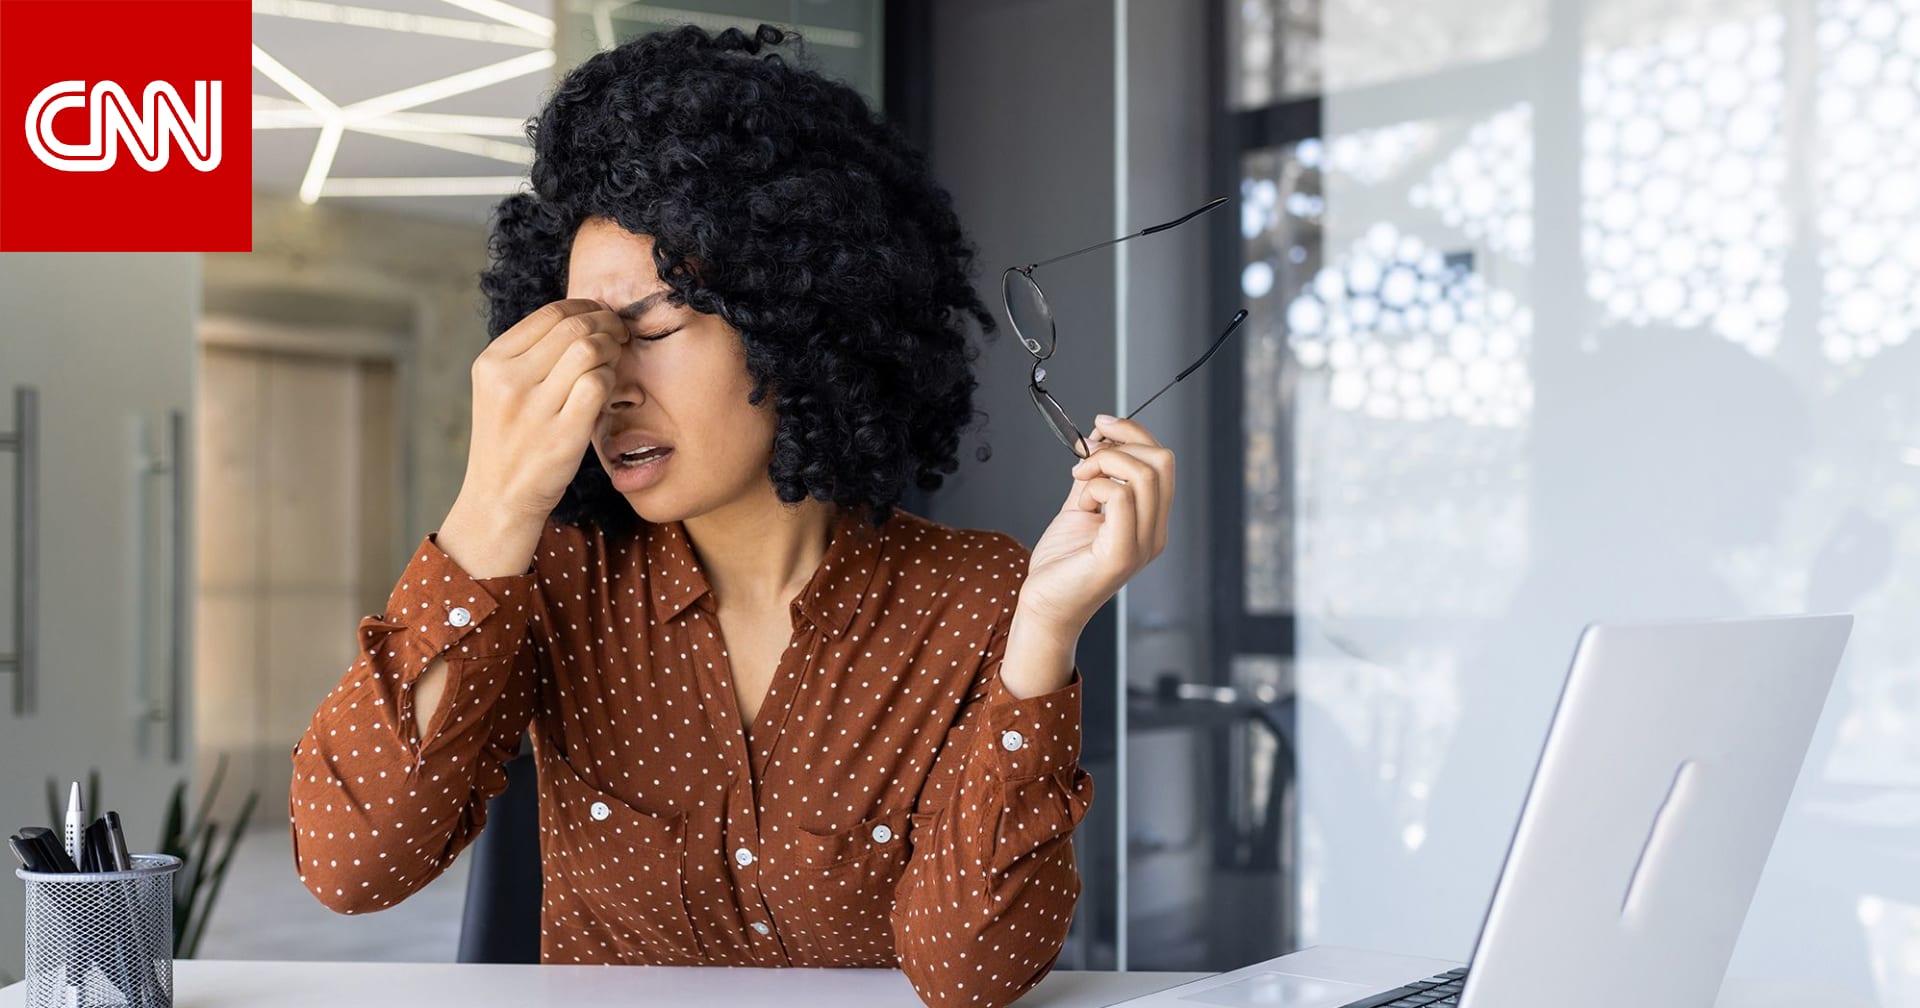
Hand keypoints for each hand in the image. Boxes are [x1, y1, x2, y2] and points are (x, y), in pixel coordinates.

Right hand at [458, 298, 630, 521]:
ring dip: (613, 349)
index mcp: (492, 362)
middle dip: (607, 323)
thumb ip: (532, 354)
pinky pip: (598, 384)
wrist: (499, 497)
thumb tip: (583, 316)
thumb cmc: (511, 438)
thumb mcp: (502, 389)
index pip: (550, 313)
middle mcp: (508, 380)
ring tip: (616, 360)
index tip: (602, 317)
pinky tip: (610, 390)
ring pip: (589, 349)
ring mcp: (533, 408)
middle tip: (620, 335)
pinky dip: (612, 379)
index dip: (586, 307)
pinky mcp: (561, 434)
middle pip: (574, 325)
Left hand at [1019, 414, 1173, 632]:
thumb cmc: (1061, 564)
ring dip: (1104, 463)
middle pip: (1162, 461)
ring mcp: (1142, 545)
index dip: (1132, 433)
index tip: (1100, 426)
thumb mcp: (1080, 508)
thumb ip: (1095, 477)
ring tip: (1079, 481)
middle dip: (1121, 442)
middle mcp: (1155, 533)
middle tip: (1085, 454)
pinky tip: (1082, 504)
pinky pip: (1120, 497)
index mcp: (1151, 521)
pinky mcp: (1120, 555)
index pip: (1162, 462)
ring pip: (1144, 474)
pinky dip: (1096, 487)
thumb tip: (1100, 438)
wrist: (1044, 607)